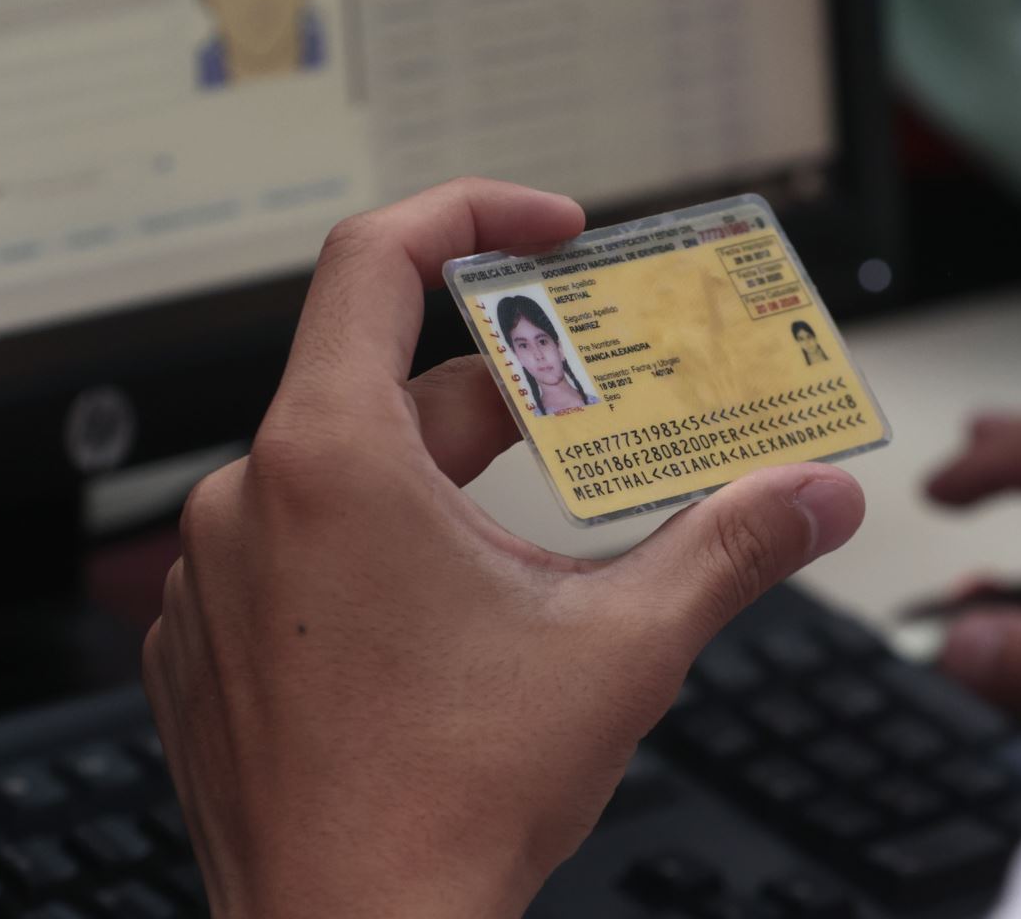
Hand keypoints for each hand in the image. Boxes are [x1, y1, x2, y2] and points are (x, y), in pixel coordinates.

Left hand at [141, 179, 866, 918]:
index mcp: (330, 462)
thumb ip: (731, 547)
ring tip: (538, 535)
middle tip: (600, 408)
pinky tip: (444, 613)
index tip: (545, 232)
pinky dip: (372, 550)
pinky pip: (292, 549)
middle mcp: (247, 502)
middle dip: (505, 390)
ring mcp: (212, 578)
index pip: (375, 259)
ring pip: (343, 473)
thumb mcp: (622, 648)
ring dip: (440, 481)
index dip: (470, 216)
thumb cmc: (445, 806)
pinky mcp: (206, 643)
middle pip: (385, 381)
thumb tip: (813, 497)